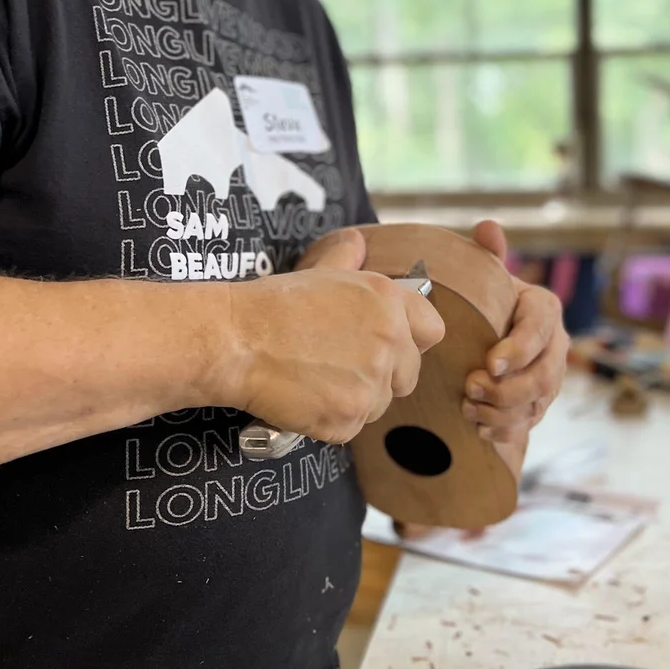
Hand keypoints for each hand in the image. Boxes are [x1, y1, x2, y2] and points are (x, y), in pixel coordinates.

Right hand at [217, 229, 444, 444]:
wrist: (237, 340)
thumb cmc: (273, 305)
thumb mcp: (320, 273)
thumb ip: (348, 259)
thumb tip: (356, 241)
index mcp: (389, 302)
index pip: (432, 330)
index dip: (410, 340)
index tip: (386, 345)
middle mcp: (390, 342)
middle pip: (409, 374)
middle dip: (383, 375)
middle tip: (340, 365)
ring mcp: (372, 385)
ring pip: (381, 404)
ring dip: (355, 398)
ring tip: (316, 378)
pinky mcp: (349, 420)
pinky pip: (352, 427)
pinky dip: (330, 420)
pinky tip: (304, 397)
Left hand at [462, 220, 568, 447]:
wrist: (483, 330)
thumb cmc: (483, 299)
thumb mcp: (485, 276)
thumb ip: (487, 254)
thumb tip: (488, 227)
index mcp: (544, 309)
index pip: (539, 331)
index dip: (518, 350)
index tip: (490, 363)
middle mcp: (555, 346)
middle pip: (543, 376)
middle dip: (507, 388)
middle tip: (470, 388)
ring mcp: (549, 378)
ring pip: (536, 404)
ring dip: (502, 412)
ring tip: (468, 407)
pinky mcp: (538, 404)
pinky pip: (529, 424)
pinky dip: (504, 430)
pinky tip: (480, 427)